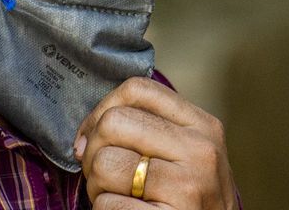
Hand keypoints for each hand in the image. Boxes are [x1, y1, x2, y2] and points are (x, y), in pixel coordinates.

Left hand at [74, 77, 236, 208]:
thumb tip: (84, 138)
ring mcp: (188, 186)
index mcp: (204, 126)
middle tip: (105, 174)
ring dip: (97, 186)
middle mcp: (201, 150)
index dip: (102, 110)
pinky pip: (106, 204)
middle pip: (114, 122)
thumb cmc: (191, 198)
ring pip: (105, 164)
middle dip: (95, 151)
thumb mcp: (188, 153)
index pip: (138, 89)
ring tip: (118, 196)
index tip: (94, 136)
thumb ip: (151, 130)